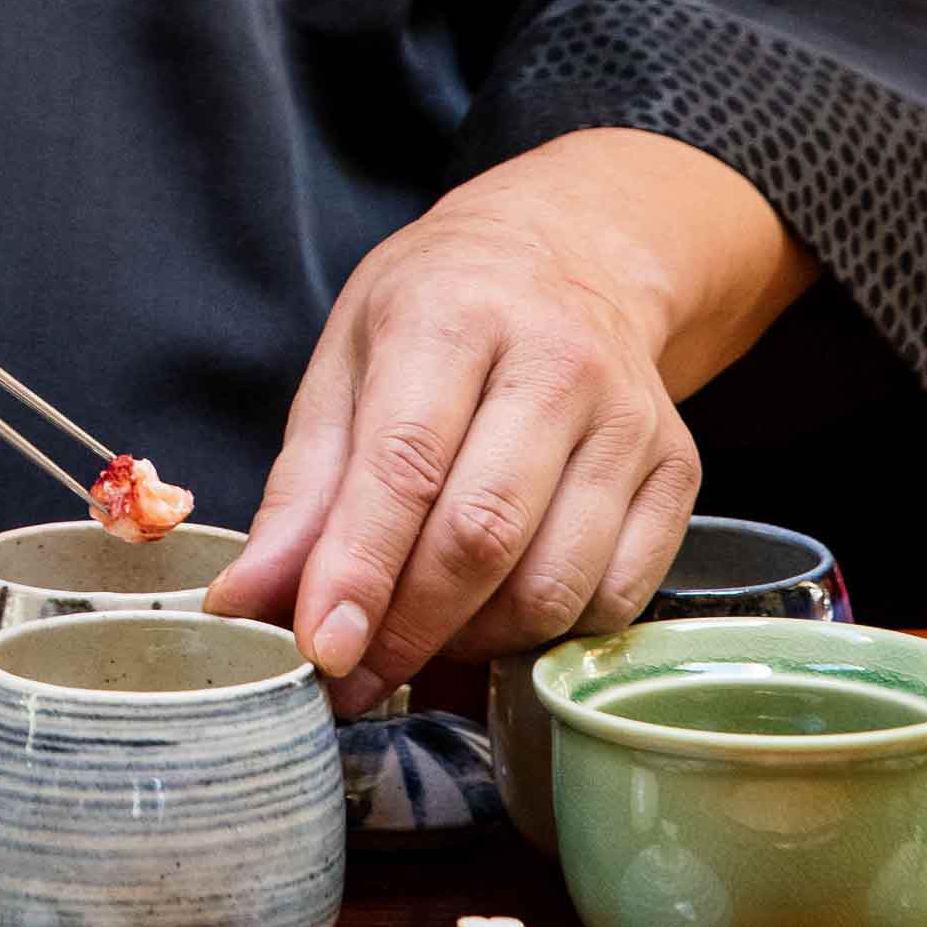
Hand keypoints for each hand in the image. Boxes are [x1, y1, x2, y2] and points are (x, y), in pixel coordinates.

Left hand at [207, 134, 809, 708]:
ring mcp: (631, 419)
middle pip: (484, 533)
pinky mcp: (680, 471)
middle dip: (410, 627)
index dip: (360, 569)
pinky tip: (498, 613)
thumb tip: (246, 603)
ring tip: (423, 636)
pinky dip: (548, 635)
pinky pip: (616, 599)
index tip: (321, 650)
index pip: (405, 463)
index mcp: (454, 314)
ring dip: (475, 643)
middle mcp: (556, 361)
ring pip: (555, 583)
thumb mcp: (347, 361)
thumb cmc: (439, 309)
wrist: (571, 253)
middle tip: (356, 673)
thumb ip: (302, 489)